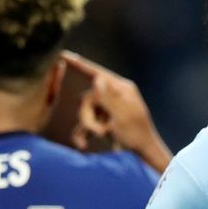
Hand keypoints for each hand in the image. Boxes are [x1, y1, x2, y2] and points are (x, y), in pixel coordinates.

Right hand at [61, 50, 171, 172]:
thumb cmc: (137, 134)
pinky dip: (83, 134)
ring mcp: (107, 109)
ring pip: (85, 113)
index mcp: (122, 88)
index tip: (64, 55)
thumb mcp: (122, 116)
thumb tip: (97, 78)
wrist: (143, 154)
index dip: (80, 65)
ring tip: (104, 136)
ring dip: (90, 126)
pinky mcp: (103, 122)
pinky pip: (85, 125)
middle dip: (88, 116)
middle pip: (87, 98)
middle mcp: (114, 95)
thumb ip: (108, 98)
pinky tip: (83, 145)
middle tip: (101, 131)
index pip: (97, 73)